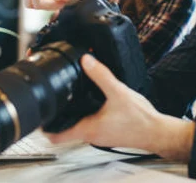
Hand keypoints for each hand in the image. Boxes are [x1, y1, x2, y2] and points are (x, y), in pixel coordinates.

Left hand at [46, 55, 194, 160]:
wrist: (158, 131)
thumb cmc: (140, 120)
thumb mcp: (118, 92)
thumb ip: (101, 75)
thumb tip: (86, 60)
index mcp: (88, 129)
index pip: (57, 135)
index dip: (44, 126)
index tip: (38, 114)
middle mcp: (91, 135)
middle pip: (65, 129)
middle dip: (56, 115)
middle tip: (51, 99)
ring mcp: (99, 135)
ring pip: (77, 125)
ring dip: (71, 113)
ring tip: (68, 97)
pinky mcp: (108, 132)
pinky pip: (90, 123)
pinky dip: (85, 113)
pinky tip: (91, 101)